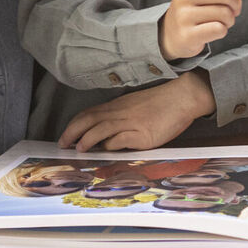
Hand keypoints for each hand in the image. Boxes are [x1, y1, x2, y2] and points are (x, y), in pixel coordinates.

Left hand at [58, 70, 215, 151]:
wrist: (184, 96)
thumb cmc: (162, 102)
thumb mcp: (135, 106)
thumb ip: (120, 117)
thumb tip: (105, 136)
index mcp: (118, 105)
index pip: (89, 113)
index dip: (74, 125)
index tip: (65, 136)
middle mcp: (122, 113)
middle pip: (89, 120)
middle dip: (72, 132)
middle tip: (63, 145)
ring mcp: (132, 123)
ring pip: (101, 129)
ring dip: (87, 140)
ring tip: (79, 149)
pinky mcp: (144, 135)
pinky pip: (121, 140)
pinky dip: (110, 146)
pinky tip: (105, 151)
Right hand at [159, 0, 247, 59]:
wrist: (171, 33)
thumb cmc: (195, 8)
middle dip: (236, 4)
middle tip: (232, 10)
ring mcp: (183, 15)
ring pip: (225, 13)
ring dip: (230, 19)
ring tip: (221, 21)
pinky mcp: (187, 34)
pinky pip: (219, 29)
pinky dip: (223, 30)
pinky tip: (213, 30)